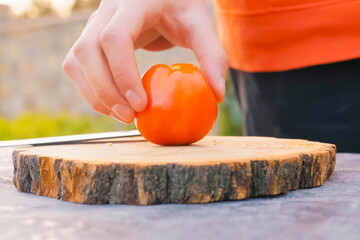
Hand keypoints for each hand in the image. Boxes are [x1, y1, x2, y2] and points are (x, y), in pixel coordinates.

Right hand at [63, 0, 228, 122]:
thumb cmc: (180, 7)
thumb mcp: (200, 25)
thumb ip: (212, 56)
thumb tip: (216, 95)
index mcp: (133, 2)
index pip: (115, 38)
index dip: (122, 74)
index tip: (141, 105)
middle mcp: (106, 10)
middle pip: (87, 51)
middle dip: (105, 91)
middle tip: (130, 118)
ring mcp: (93, 23)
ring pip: (76, 61)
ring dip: (95, 94)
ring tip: (122, 116)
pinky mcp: (89, 38)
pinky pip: (76, 66)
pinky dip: (90, 91)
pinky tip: (112, 106)